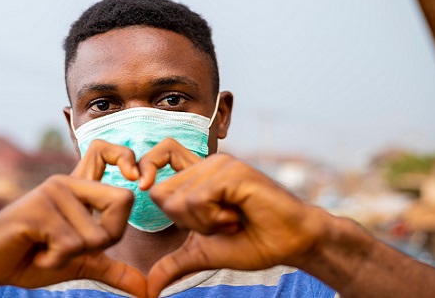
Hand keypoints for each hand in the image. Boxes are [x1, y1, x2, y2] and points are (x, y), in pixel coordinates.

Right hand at [0, 139, 146, 296]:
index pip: (106, 151)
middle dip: (106, 238)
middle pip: (122, 200)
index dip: (128, 159)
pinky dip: (55, 260)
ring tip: (46, 249)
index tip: (136, 179)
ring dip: (72, 255)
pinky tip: (35, 252)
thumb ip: (111, 269)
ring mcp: (51, 192)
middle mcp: (67, 184)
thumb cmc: (30, 258)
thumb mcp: (79, 263)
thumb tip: (144, 288)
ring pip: (95, 234)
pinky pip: (69, 244)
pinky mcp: (37, 209)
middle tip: (74, 246)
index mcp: (79, 189)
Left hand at [138, 141, 326, 297]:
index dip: (147, 165)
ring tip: (231, 220)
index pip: (163, 151)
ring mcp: (221, 165)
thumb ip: (175, 262)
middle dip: (185, 222)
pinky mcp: (232, 172)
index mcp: (200, 177)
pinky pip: (198, 199)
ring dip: (203, 223)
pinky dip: (214, 219)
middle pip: (161, 192)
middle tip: (218, 223)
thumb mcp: (204, 253)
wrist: (291, 243)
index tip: (143, 185)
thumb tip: (149, 288)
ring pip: (179, 199)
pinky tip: (236, 217)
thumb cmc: (253, 243)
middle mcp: (208, 165)